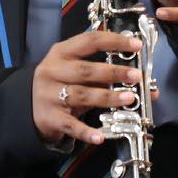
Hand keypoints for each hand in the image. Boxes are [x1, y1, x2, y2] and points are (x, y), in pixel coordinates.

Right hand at [32, 30, 142, 146]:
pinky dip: (86, 131)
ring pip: (82, 95)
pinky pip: (71, 125)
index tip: (136, 45)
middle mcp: (52, 71)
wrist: (29, 106)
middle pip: (85, 70)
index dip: (114, 41)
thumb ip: (107, 74)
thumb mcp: (77, 71)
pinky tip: (100, 136)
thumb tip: (147, 85)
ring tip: (129, 99)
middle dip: (113, 72)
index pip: (90, 41)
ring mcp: (49, 95)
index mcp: (61, 52)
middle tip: (136, 76)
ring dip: (107, 97)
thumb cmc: (61, 83)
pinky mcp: (50, 118)